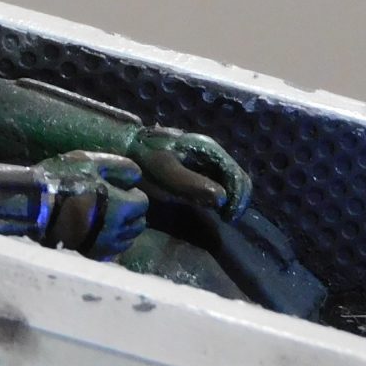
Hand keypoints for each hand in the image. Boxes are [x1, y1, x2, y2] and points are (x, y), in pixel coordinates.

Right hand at [37, 151, 147, 259]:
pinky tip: (97, 230)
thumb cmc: (64, 180)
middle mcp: (118, 230)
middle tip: (114, 201)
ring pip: (127, 239)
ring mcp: (104, 245)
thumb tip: (137, 176)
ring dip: (123, 228)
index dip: (133, 193)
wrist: (35, 207)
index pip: (142, 203)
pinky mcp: (91, 254)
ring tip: (106, 216)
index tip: (119, 188)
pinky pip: (111, 250)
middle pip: (138, 223)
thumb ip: (120, 167)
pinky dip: (110, 241)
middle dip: (131, 212)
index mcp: (123, 207)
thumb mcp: (92, 162)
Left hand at [126, 127, 250, 221]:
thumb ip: (193, 184)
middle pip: (237, 177)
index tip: (228, 218)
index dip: (238, 199)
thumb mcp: (166, 173)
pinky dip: (220, 195)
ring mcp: (206, 158)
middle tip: (226, 219)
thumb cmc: (145, 160)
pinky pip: (218, 180)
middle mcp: (211, 152)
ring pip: (229, 180)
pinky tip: (212, 206)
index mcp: (208, 149)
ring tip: (221, 215)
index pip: (237, 175)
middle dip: (237, 200)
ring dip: (230, 198)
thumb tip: (222, 198)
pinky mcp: (198, 166)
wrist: (127, 146)